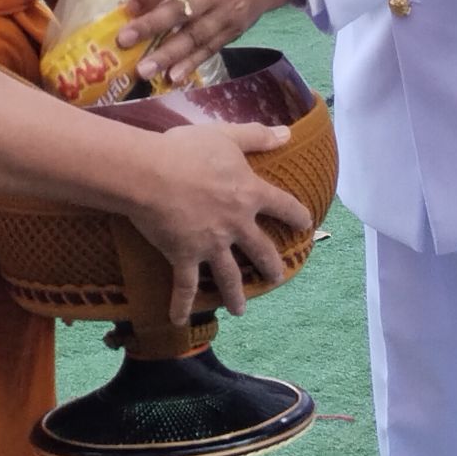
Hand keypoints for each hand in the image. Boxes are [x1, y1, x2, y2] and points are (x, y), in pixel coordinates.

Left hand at [117, 0, 287, 84]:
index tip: (127, 8)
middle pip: (183, 11)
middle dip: (151, 27)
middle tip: (124, 41)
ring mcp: (229, 13)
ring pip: (195, 36)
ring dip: (168, 55)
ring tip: (144, 71)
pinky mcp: (236, 31)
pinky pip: (211, 49)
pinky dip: (192, 64)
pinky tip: (173, 77)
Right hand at [127, 121, 312, 321]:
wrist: (151, 174)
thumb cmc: (187, 151)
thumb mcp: (227, 136)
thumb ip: (257, 136)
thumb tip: (287, 133)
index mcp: (249, 194)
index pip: (283, 206)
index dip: (297, 215)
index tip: (306, 224)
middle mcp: (236, 224)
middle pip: (261, 249)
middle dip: (271, 266)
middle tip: (276, 277)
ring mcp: (211, 245)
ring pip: (229, 276)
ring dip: (236, 295)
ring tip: (240, 310)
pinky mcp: (184, 257)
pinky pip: (184, 286)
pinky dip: (181, 305)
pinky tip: (178, 321)